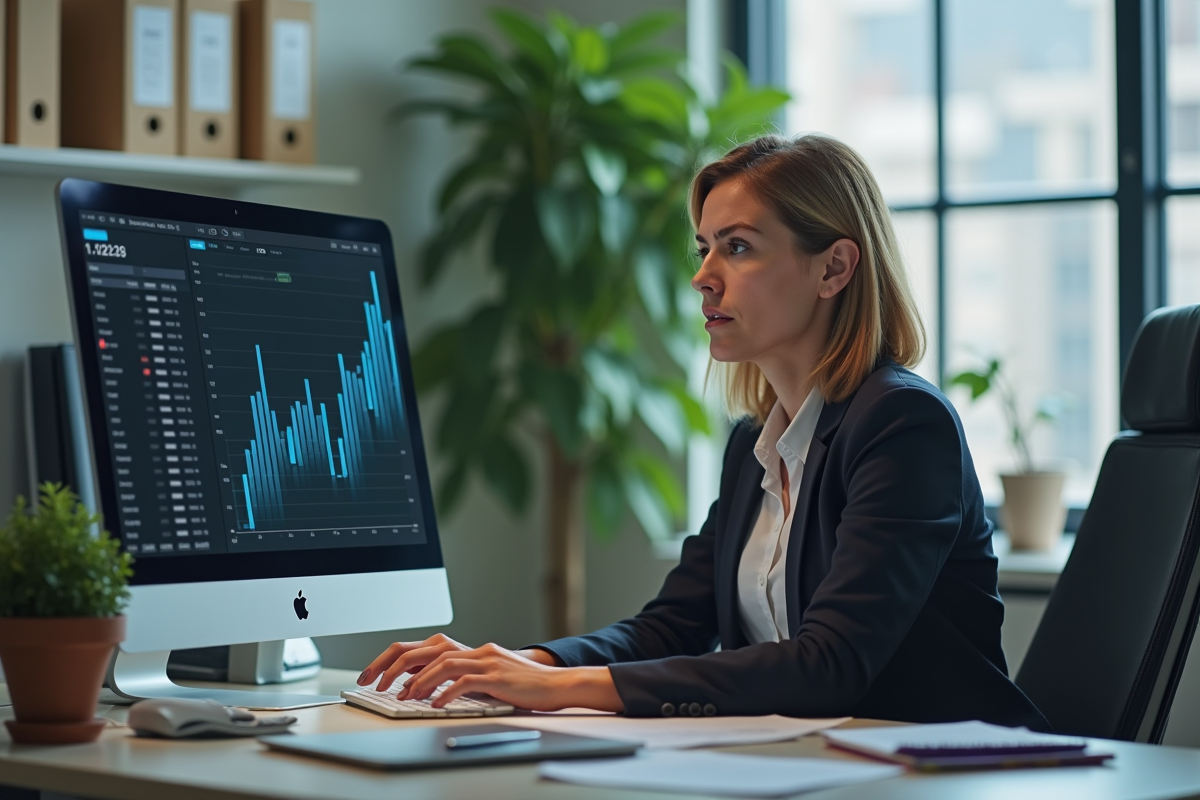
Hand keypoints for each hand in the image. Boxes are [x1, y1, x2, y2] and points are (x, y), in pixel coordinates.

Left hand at [356, 633, 622, 712]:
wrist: (557, 685)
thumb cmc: (524, 686)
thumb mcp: (489, 678)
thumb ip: (463, 678)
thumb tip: (427, 690)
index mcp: (472, 650)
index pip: (425, 647)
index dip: (395, 659)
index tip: (375, 675)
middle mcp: (477, 650)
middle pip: (426, 650)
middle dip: (396, 666)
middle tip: (378, 684)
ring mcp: (487, 661)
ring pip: (444, 664)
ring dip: (419, 681)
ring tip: (406, 697)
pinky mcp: (497, 677)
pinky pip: (465, 681)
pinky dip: (447, 692)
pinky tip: (436, 704)